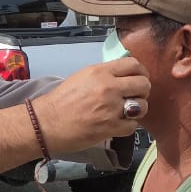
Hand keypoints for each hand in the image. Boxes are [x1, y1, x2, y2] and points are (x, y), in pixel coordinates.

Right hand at [32, 59, 150, 153]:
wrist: (47, 123)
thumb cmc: (61, 100)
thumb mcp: (83, 77)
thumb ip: (104, 75)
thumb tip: (124, 75)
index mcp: (100, 72)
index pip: (134, 64)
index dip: (141, 72)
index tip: (138, 79)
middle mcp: (109, 87)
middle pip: (143, 84)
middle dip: (142, 91)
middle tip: (135, 97)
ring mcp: (111, 108)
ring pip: (142, 106)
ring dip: (138, 110)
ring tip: (127, 113)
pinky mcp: (110, 127)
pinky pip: (133, 125)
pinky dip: (128, 126)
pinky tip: (118, 125)